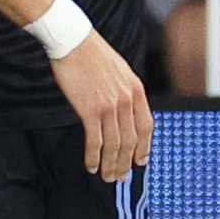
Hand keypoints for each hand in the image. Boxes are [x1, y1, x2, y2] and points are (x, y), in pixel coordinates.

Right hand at [48, 29, 152, 182]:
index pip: (146, 126)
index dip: (144, 147)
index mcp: (136, 89)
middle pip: (131, 140)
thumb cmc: (92, 54)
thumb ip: (125, 91)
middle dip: (126, 163)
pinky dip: (93, 157)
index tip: (141, 161)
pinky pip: (95, 141)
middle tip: (121, 177)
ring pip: (114, 145)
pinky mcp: (90, 109)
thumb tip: (124, 110)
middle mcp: (127, 100)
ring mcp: (110, 106)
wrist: (73, 41)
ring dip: (110, 165)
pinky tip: (91, 166)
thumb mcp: (119, 70)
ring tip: (107, 177)